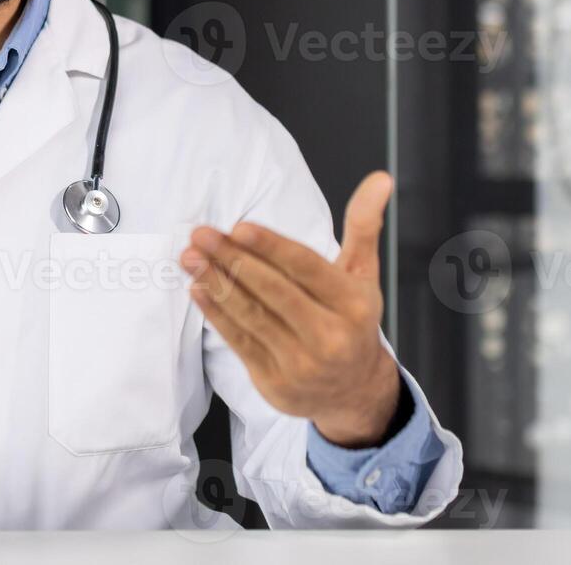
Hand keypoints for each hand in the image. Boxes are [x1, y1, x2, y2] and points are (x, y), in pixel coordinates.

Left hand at [180, 171, 400, 447]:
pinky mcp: (274, 381)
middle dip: (234, 260)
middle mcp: (330, 335)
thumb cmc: (352, 321)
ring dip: (216, 283)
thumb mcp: (363, 274)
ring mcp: (301, 362)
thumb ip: (364, 225)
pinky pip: (239, 342)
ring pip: (252, 316)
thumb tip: (380, 178)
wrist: (353, 392)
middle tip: (202, 234)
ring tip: (190, 256)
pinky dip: (216, 314)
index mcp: (353, 304)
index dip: (271, 247)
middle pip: (274, 291)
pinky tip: (197, 289)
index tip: (239, 227)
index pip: (306, 268)